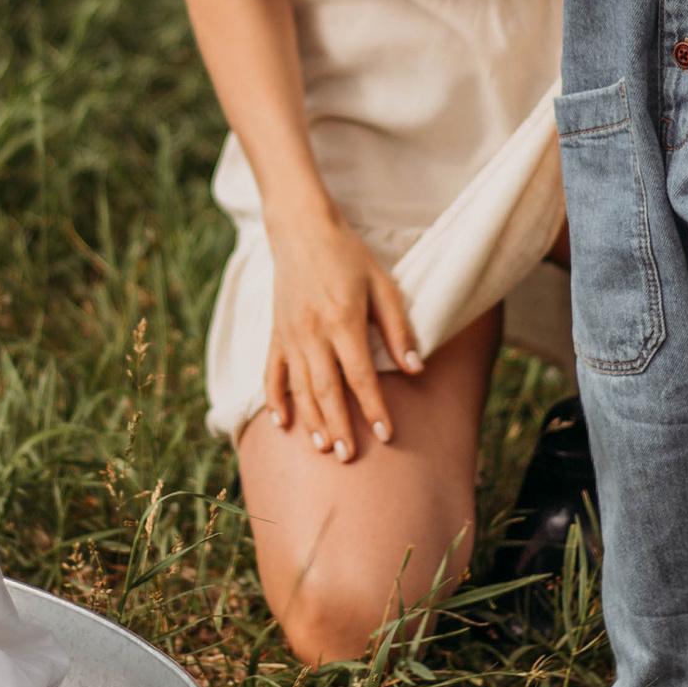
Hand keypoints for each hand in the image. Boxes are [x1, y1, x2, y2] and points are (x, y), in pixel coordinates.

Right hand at [265, 204, 423, 460]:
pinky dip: (275, 400)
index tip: (386, 434)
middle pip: (327, 390)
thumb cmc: (348, 256)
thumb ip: (398, 328)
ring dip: (312, 420)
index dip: (374, 407)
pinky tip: (283, 423)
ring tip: (325, 447)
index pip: (360, 376)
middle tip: (351, 456)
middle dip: (340, 425)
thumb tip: (416, 368)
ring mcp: (289, 335)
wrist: (301, 230)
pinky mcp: (275, 333)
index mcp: (343, 321)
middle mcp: (312, 333)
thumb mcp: (383, 285)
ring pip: (300, 388)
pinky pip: (272, 373)